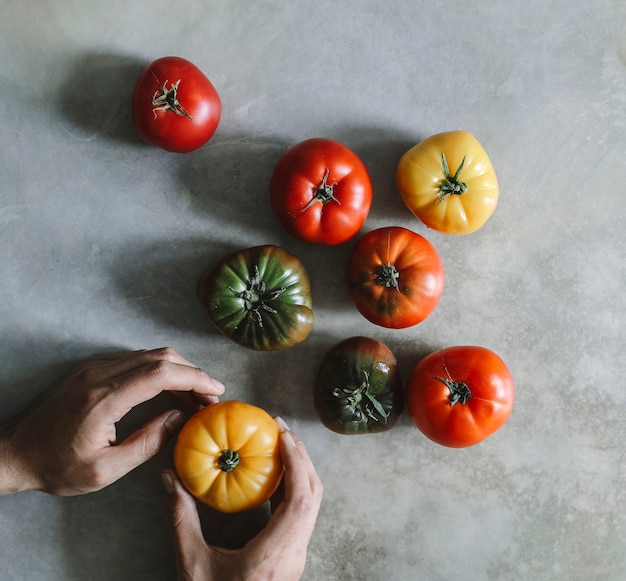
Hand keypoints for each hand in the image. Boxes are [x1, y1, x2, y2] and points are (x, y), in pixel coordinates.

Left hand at [0, 347, 223, 495]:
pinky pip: (135, 359)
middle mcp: (100, 373)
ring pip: (150, 354)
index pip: (161, 373)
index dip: (195, 378)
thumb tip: (180, 419)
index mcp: (103, 399)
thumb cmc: (56, 466)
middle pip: (160, 357)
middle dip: (192, 373)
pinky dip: (159, 370)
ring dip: (178, 371)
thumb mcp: (105, 470)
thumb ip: (147, 443)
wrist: (14, 451)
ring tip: (194, 397)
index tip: (215, 391)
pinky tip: (168, 391)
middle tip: (210, 396)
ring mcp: (94, 365)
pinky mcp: (91, 366)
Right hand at [162, 419, 322, 580]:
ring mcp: (296, 557)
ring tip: (280, 443)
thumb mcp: (191, 565)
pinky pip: (302, 514)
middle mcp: (293, 554)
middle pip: (314, 495)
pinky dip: (294, 486)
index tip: (283, 433)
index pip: (301, 499)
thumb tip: (169, 477)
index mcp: (274, 556)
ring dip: (300, 469)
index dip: (297, 461)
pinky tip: (273, 474)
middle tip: (280, 428)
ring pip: (312, 504)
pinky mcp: (291, 557)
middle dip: (302, 456)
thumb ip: (180, 519)